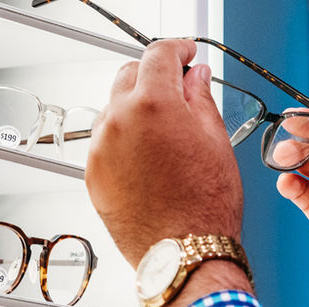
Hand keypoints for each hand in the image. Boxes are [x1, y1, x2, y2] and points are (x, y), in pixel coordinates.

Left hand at [86, 39, 242, 266]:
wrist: (185, 255)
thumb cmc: (205, 208)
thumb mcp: (216, 142)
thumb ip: (200, 99)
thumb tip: (195, 77)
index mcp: (153, 105)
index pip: (159, 55)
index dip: (177, 49)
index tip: (185, 54)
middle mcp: (118, 121)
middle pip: (130, 76)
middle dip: (154, 78)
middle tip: (178, 91)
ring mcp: (101, 149)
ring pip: (115, 110)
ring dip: (137, 110)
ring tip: (166, 136)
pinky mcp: (92, 175)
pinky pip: (106, 143)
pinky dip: (125, 141)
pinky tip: (150, 162)